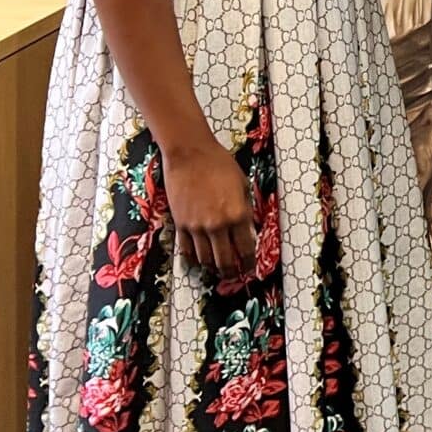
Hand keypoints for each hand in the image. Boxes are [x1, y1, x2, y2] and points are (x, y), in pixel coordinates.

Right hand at [163, 136, 256, 277]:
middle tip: (234, 276)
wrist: (190, 155)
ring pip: (205, 259)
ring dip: (212, 268)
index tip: (250, 267)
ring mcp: (197, 226)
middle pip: (225, 260)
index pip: (246, 249)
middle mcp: (218, 225)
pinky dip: (193, 259)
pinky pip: (186, 250)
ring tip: (217, 270)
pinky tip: (198, 261)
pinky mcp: (181, 224)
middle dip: (231, 272)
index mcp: (238, 214)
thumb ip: (246, 209)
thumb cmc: (219, 164)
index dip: (249, 262)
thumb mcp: (243, 185)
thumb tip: (248, 229)